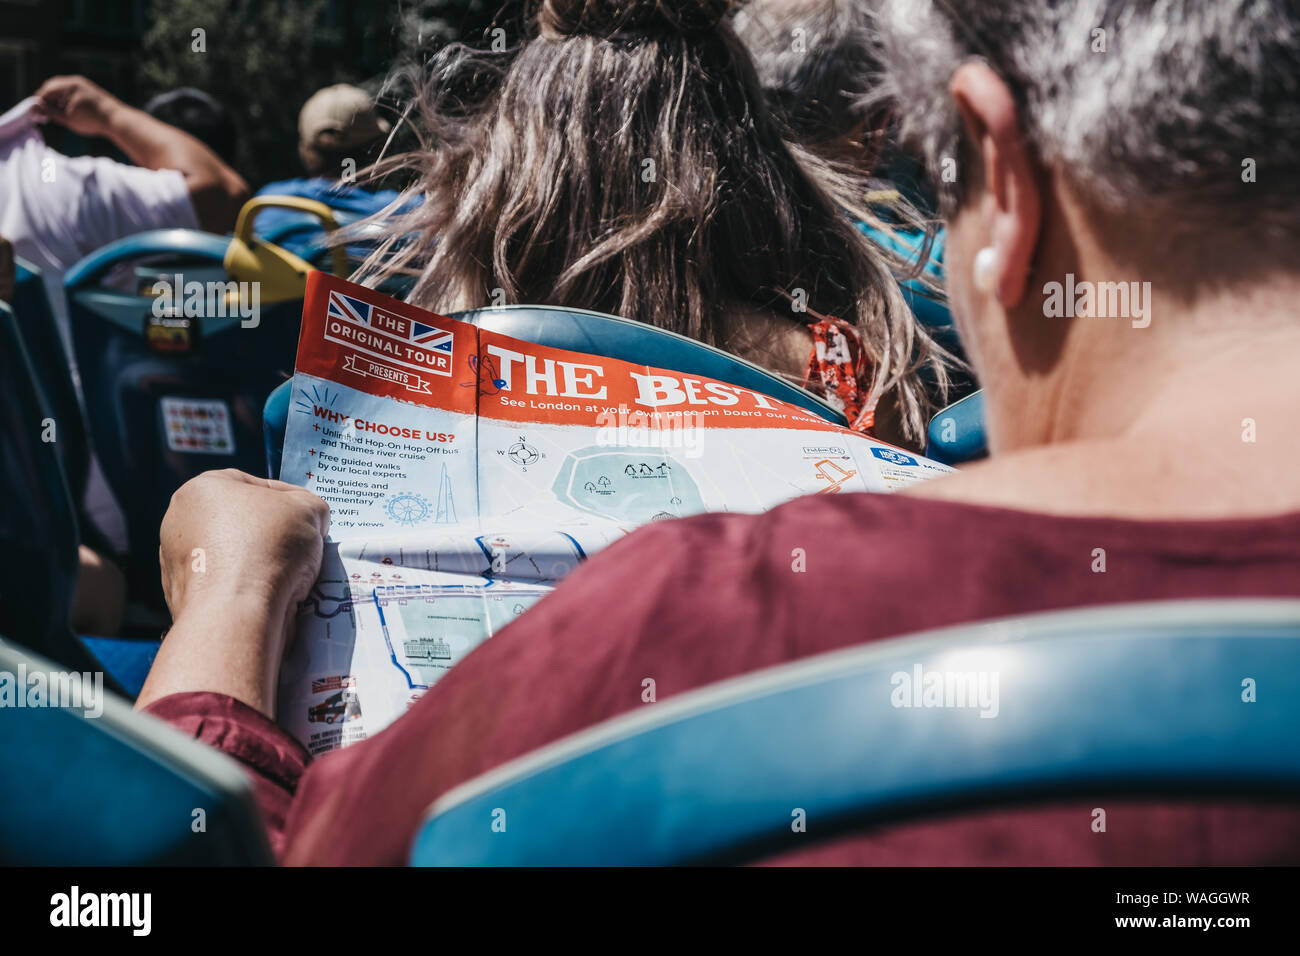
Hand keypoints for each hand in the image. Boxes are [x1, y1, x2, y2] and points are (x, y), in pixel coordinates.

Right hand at [33, 75, 121, 137]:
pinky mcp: (90, 90)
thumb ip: (50, 111)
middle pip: (54, 86)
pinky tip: (69, 111)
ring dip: (57, 99)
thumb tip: (37, 107)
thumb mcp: (67, 118)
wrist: (118, 120)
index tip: (37, 112)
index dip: (40, 101)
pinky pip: (73, 91)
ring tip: (57, 113)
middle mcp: (75, 81)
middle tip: (45, 112)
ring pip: (63, 89)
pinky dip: (67, 99)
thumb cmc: (92, 120)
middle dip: (48, 99)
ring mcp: (84, 84)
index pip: (46, 90)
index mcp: (68, 85)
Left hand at [142, 470, 329, 716]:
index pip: (257, 486)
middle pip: (241, 523)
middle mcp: (179, 522)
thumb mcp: (310, 509)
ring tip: (290, 578)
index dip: (291, 502)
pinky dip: (246, 591)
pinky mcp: (182, 601)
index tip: (310, 522)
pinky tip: (268, 599)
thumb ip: (311, 506)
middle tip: (302, 549)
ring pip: (233, 558)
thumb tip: (311, 519)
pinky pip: (225, 588)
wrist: (235, 613)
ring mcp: (175, 564)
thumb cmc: (268, 548)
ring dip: (260, 564)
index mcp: (201, 489)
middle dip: (273, 535)